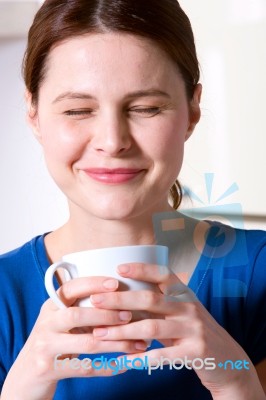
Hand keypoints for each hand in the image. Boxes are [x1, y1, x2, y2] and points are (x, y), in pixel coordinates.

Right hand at [1, 276, 147, 399]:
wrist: (26, 376)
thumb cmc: (53, 342)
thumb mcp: (59, 320)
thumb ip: (79, 307)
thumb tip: (118, 297)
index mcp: (51, 306)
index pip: (70, 288)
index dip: (93, 283)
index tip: (115, 283)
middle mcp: (46, 323)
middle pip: (77, 314)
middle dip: (107, 314)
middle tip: (130, 315)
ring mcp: (45, 346)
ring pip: (86, 343)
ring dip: (115, 343)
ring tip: (136, 343)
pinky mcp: (48, 369)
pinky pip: (85, 367)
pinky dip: (107, 367)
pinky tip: (124, 365)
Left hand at [91, 263, 264, 398]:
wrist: (227, 359)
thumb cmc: (194, 332)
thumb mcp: (182, 312)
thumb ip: (160, 303)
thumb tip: (123, 296)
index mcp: (185, 294)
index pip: (163, 274)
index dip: (141, 269)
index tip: (118, 268)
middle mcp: (190, 308)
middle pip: (150, 299)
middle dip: (119, 300)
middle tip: (95, 301)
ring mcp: (194, 330)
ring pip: (151, 327)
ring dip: (122, 331)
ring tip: (100, 334)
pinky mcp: (195, 352)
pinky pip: (162, 355)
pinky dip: (141, 358)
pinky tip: (123, 360)